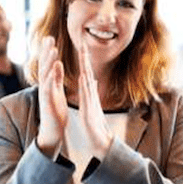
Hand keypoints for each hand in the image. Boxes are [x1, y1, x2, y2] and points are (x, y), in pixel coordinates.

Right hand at [37, 36, 68, 156]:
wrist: (53, 132)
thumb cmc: (55, 112)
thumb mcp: (58, 92)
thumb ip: (57, 78)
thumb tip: (58, 64)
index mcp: (49, 84)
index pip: (48, 64)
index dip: (48, 51)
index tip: (50, 37)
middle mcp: (45, 87)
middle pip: (44, 66)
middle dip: (46, 51)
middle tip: (48, 37)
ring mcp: (45, 94)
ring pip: (46, 74)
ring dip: (49, 61)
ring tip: (53, 48)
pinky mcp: (48, 102)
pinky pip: (49, 87)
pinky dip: (52, 76)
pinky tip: (55, 67)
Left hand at [78, 41, 113, 158]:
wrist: (101, 141)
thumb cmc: (96, 124)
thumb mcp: (92, 105)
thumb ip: (92, 91)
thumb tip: (92, 79)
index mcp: (89, 93)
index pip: (86, 73)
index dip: (83, 59)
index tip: (81, 45)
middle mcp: (91, 95)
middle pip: (88, 73)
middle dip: (85, 58)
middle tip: (83, 42)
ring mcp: (91, 102)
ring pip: (88, 81)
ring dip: (85, 68)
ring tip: (83, 55)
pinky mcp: (89, 110)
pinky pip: (87, 96)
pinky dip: (86, 86)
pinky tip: (84, 77)